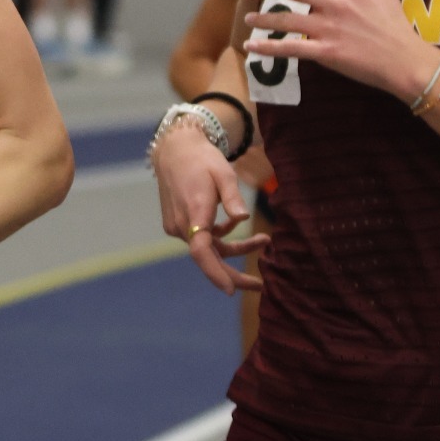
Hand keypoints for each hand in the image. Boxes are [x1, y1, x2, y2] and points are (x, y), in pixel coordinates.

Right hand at [153, 124, 267, 292]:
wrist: (175, 150)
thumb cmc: (202, 159)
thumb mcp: (223, 173)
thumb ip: (232, 197)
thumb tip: (244, 217)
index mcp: (195, 211)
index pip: (201, 250)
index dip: (215, 272)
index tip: (230, 290)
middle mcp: (182, 224)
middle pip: (208, 258)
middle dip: (232, 274)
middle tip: (259, 286)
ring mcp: (177, 226)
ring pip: (208, 248)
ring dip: (233, 248)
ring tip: (264, 241)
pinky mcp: (177, 224)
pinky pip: (202, 238)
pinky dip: (220, 236)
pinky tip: (235, 223)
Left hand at [242, 0, 439, 99]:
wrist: (407, 61)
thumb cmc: (397, 26)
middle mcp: (336, 2)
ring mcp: (330, 27)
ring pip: (286, 18)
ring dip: (262, 18)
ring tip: (247, 20)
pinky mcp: (327, 52)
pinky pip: (291, 48)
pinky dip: (269, 48)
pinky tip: (252, 47)